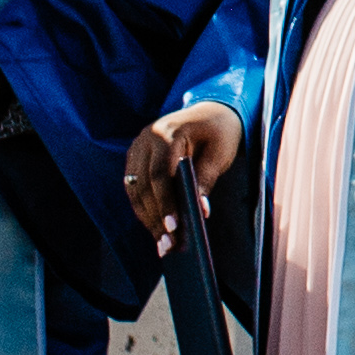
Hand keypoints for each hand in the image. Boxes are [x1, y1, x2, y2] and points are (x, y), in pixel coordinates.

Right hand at [122, 99, 242, 248]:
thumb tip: (200, 212)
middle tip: (168, 244)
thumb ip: (206, 180)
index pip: (160, 173)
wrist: (212, 110)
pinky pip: (135, 187)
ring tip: (162, 243)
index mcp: (167, 132)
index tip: (173, 227)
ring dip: (147, 217)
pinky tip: (155, 227)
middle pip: (144, 185)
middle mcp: (146, 139)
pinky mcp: (137, 157)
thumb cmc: (219, 132)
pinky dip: (144, 208)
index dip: (165, 203)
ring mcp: (138, 147)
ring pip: (135, 189)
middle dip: (155, 217)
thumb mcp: (219, 154)